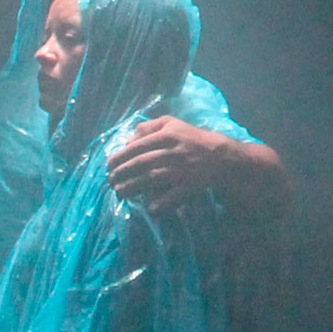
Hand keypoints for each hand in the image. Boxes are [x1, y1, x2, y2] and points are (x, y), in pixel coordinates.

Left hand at [107, 117, 283, 214]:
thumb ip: (149, 126)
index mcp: (167, 135)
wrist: (223, 156)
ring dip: (132, 188)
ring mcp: (181, 170)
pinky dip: (159, 203)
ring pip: (151, 180)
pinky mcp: (190, 185)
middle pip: (140, 164)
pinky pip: (172, 196)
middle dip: (121, 174)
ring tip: (120, 192)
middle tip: (111, 181)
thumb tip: (128, 138)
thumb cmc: (194, 139)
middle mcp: (172, 152)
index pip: (136, 147)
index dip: (119, 157)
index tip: (109, 166)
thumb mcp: (172, 123)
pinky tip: (149, 207)